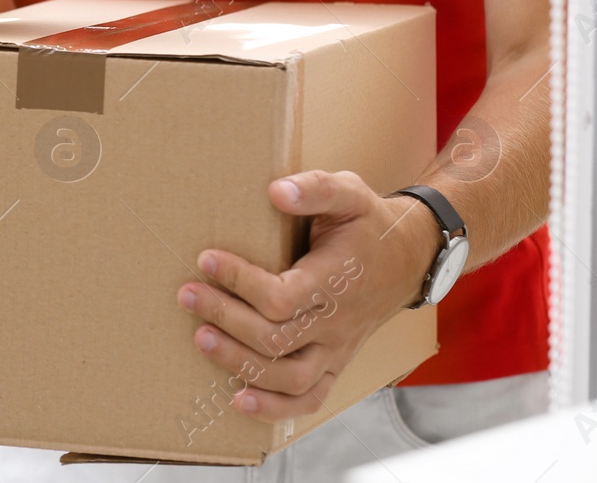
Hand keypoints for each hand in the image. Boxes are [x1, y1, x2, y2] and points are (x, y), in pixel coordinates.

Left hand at [175, 170, 440, 420]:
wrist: (408, 258)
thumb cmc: (368, 224)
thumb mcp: (349, 192)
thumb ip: (315, 189)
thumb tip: (277, 191)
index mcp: (336, 281)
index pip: (282, 298)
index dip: (240, 283)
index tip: (206, 259)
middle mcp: (338, 322)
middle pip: (275, 338)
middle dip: (225, 318)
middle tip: (187, 294)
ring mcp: (337, 348)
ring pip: (289, 375)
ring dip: (239, 363)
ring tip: (200, 338)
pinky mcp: (334, 364)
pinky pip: (310, 398)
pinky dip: (275, 408)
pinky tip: (239, 399)